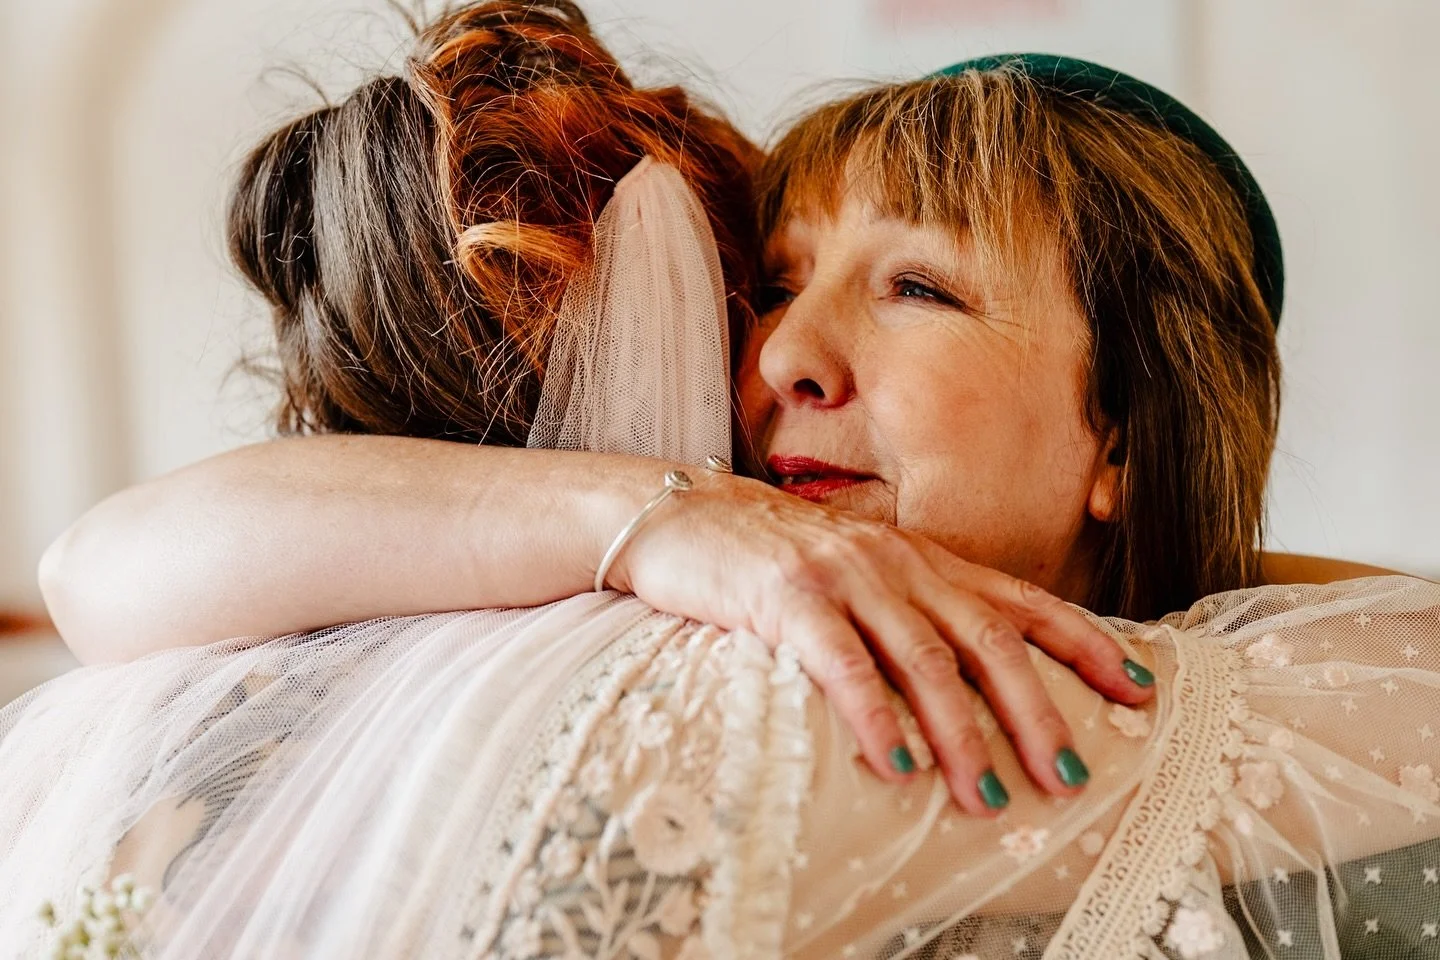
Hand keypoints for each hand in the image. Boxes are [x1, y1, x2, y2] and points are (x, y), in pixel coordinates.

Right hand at [610, 472, 1154, 816]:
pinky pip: (841, 661)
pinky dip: (873, 715)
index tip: (1139, 688)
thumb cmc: (773, 559)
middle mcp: (894, 562)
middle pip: (985, 638)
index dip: (1084, 643)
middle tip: (1068, 775)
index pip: (1019, 601)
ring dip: (961, 733)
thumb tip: (968, 680)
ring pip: (921, 658)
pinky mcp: (786, 597)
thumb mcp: (858, 574)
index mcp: (921, 558)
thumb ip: (912, 611)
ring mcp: (842, 576)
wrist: (681, 515)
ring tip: (987, 796)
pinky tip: (895, 764)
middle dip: (1034, 709)